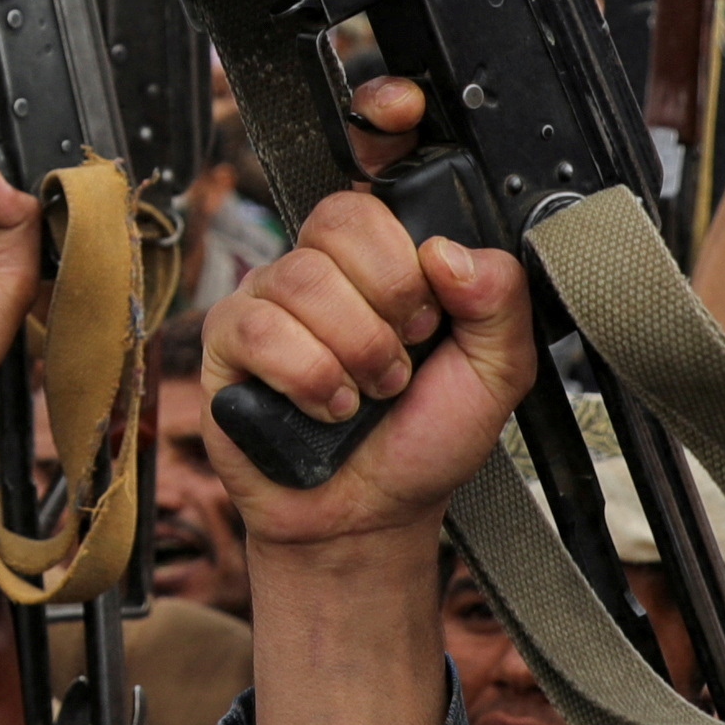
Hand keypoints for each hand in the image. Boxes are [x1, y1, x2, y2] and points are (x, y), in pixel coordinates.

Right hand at [201, 189, 535, 562]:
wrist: (370, 516)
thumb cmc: (421, 440)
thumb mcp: (495, 372)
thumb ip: (500, 299)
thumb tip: (448, 251)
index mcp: (374, 263)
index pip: (370, 207)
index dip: (402, 264)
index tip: (426, 325)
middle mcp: (315, 273)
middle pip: (333, 227)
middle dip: (381, 312)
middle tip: (396, 367)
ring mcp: (263, 305)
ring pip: (298, 280)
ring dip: (349, 354)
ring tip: (364, 396)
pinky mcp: (225, 348)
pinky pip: (256, 330)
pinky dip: (306, 378)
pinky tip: (325, 409)